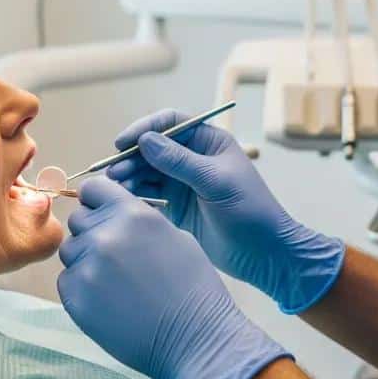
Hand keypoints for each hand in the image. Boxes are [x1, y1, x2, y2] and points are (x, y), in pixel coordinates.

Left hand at [58, 176, 288, 378]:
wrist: (194, 337)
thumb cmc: (193, 285)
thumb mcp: (173, 235)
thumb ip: (138, 220)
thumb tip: (115, 216)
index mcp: (132, 213)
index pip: (93, 188)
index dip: (96, 200)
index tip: (100, 212)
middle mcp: (105, 235)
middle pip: (78, 219)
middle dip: (92, 231)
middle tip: (114, 254)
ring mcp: (87, 267)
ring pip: (70, 251)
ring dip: (85, 259)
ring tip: (114, 280)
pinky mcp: (76, 299)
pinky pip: (66, 281)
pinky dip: (80, 287)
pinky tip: (107, 299)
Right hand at [106, 109, 344, 313]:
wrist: (265, 255)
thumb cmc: (251, 211)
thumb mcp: (216, 182)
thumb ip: (180, 162)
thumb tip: (145, 140)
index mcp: (209, 142)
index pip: (171, 123)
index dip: (145, 128)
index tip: (122, 143)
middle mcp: (194, 158)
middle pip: (153, 147)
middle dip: (131, 157)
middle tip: (112, 174)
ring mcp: (184, 183)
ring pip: (147, 171)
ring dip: (129, 177)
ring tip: (113, 188)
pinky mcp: (177, 207)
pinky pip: (149, 194)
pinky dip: (134, 195)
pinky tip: (122, 201)